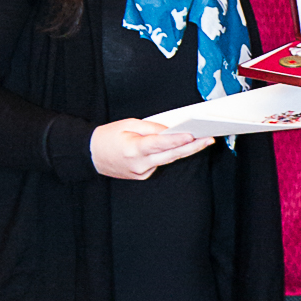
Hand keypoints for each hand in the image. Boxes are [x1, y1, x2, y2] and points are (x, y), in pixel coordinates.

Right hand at [90, 118, 212, 180]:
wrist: (91, 155)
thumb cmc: (108, 137)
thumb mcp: (127, 124)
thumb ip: (151, 127)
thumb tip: (170, 130)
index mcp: (133, 149)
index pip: (159, 144)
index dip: (177, 140)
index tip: (192, 135)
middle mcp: (139, 165)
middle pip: (170, 155)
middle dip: (192, 146)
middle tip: (209, 139)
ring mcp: (141, 173)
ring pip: (167, 160)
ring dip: (184, 150)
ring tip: (202, 140)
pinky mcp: (143, 176)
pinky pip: (159, 163)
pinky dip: (168, 154)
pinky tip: (179, 146)